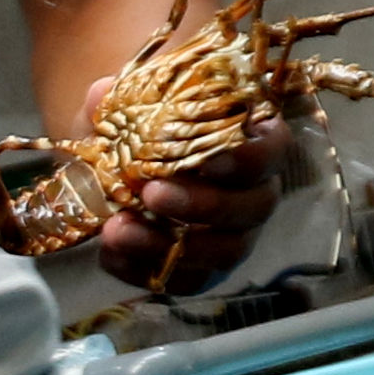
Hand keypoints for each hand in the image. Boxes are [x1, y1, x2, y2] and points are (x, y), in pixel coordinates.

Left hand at [83, 102, 283, 297]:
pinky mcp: (204, 270)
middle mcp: (253, 192)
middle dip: (204, 205)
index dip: (248, 158)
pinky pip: (186, 281)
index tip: (207, 159)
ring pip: (226, 251)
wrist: (118, 166)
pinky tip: (109, 254)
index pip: (272, 149)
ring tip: (118, 229)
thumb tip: (101, 93)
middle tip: (151, 194)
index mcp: (251, 143)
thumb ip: (120, 100)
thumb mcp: (129, 108)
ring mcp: (233, 235)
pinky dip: (145, 270)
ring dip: (171, 245)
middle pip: (254, 206)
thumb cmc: (144, 130)